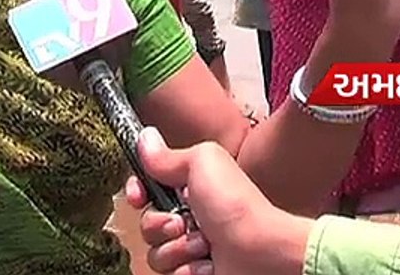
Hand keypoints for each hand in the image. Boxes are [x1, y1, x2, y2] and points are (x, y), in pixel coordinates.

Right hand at [125, 128, 311, 274]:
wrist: (263, 255)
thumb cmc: (236, 205)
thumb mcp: (203, 162)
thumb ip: (169, 154)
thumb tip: (144, 138)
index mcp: (190, 187)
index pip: (146, 189)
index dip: (137, 192)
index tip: (139, 196)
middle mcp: (189, 217)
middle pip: (147, 223)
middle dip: (159, 224)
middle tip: (183, 223)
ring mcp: (193, 249)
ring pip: (155, 252)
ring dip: (176, 249)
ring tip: (204, 246)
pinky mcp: (195, 273)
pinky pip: (171, 274)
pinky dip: (189, 271)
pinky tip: (209, 265)